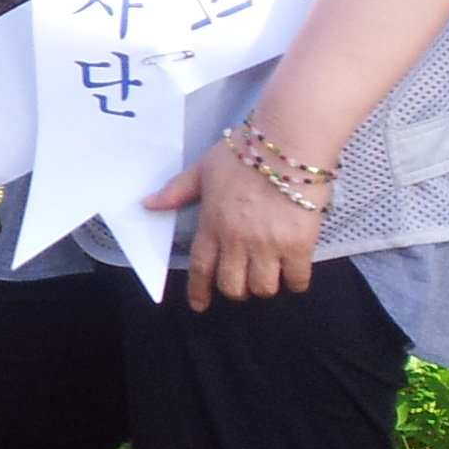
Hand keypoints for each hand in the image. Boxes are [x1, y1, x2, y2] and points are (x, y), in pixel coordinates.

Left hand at [146, 130, 327, 310]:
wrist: (288, 143)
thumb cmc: (244, 152)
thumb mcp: (203, 168)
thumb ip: (177, 191)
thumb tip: (148, 205)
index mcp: (212, 223)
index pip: (200, 267)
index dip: (199, 291)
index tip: (200, 305)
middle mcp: (238, 239)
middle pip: (233, 286)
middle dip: (235, 290)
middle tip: (242, 281)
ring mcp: (270, 243)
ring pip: (264, 287)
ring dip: (264, 286)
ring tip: (268, 273)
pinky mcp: (300, 243)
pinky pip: (297, 279)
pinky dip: (295, 282)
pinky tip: (293, 273)